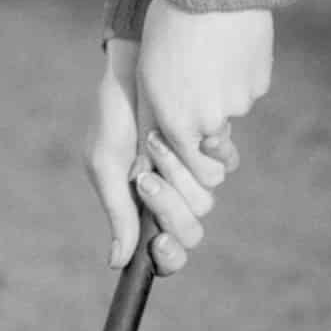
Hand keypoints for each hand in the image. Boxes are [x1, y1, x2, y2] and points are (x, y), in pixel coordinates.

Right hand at [89, 0, 272, 272]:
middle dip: (169, 206)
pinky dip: (204, 153)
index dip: (168, 256)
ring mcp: (195, 174)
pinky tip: (184, 133)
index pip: (166, 254)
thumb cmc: (113, 116)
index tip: (159, 241)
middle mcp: (173, 197)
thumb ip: (118, 211)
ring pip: (206, 200)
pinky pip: (223, 167)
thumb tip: (117, 262)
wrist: (136, 68)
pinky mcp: (213, 149)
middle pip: (190, 231)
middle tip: (147, 175)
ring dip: (177, 171)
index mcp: (143, 209)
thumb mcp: (107, 163)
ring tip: (154, 139)